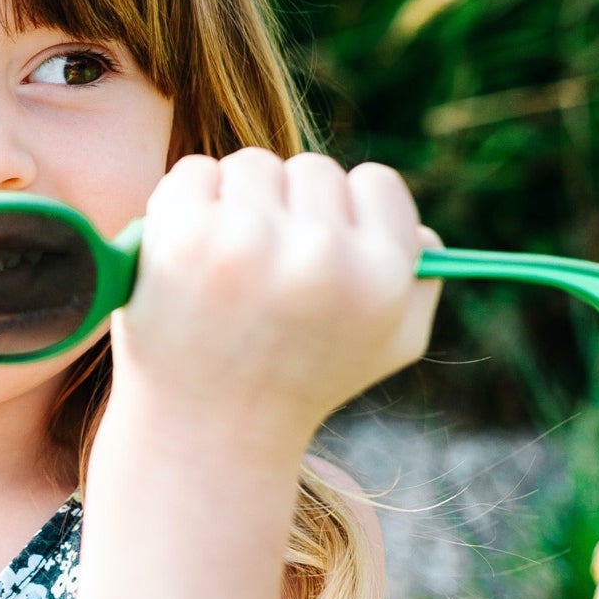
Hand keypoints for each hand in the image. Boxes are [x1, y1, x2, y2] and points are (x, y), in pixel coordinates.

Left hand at [110, 149, 443, 453]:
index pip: (377, 185)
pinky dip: (186, 202)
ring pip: (251, 166)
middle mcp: (318, 255)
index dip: (347, 212)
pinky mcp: (181, 236)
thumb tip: (418, 232)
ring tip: (224, 263)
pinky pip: (193, 173)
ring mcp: (245, 242)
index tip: (321, 242)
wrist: (203, 431)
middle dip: (288, 208)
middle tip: (264, 266)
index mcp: (379, 276)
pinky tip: (187, 254)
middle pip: (310, 169)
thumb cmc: (298, 384)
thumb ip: (418, 284)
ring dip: (237, 200)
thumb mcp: (386, 347)